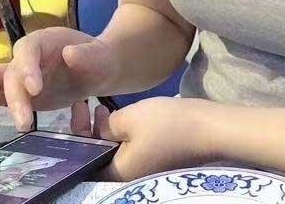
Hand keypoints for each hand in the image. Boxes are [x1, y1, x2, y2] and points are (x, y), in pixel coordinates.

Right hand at [0, 27, 119, 131]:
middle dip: (11, 97)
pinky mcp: (14, 93)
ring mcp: (17, 75)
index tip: (35, 89)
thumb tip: (70, 54)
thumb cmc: (100, 59)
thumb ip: (89, 55)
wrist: (98, 68)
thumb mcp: (101, 56)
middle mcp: (26, 56)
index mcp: (45, 41)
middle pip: (7, 71)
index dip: (27, 68)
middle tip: (24, 122)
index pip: (27, 50)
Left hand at [82, 97, 214, 181]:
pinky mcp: (154, 161)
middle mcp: (126, 178)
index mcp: (116, 174)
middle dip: (88, 132)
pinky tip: (122, 117)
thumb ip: (106, 125)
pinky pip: (127, 151)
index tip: (77, 108)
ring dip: (104, 132)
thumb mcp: (129, 118)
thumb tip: (101, 129)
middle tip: (86, 106)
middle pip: (97, 158)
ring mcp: (142, 170)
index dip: (76, 134)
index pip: (83, 161)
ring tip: (101, 108)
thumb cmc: (166, 125)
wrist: (208, 129)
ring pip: (113, 153)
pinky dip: (120, 135)